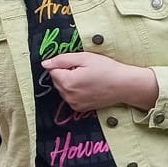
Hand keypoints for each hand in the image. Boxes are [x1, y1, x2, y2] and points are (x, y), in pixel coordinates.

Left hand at [42, 51, 157, 112]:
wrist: (123, 85)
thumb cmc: (106, 69)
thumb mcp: (84, 58)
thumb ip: (62, 60)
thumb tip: (45, 64)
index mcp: (67, 82)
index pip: (52, 70)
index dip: (64, 64)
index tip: (79, 64)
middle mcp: (68, 96)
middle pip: (56, 81)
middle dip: (65, 73)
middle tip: (84, 70)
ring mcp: (74, 104)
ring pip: (63, 89)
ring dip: (70, 82)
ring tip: (88, 78)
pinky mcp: (79, 108)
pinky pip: (70, 97)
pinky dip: (75, 91)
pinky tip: (88, 87)